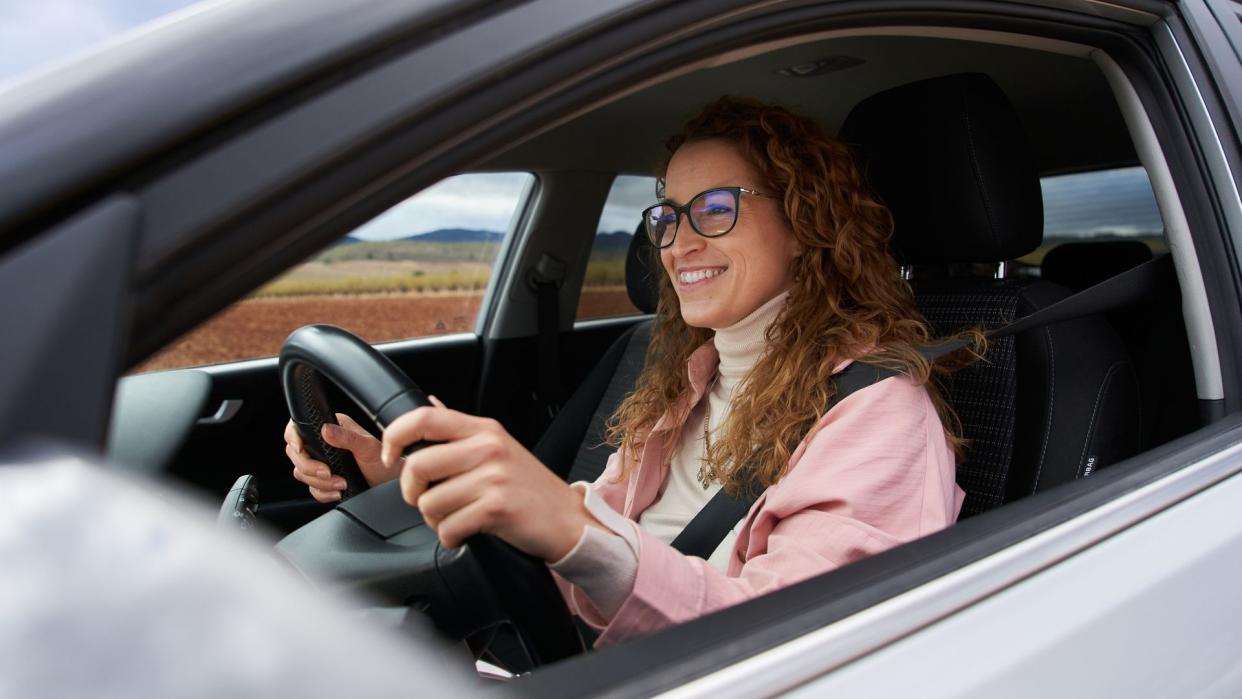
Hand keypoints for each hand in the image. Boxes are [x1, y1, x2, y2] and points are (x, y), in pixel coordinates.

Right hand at [285, 412, 403, 502]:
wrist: (389, 483)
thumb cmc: (384, 461)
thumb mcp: (368, 447)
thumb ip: (347, 439)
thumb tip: (325, 429)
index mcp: (332, 427)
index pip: (298, 427)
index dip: (293, 437)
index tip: (299, 449)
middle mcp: (323, 443)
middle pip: (295, 454)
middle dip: (310, 467)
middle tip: (329, 473)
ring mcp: (322, 462)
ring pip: (301, 473)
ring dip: (320, 482)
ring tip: (342, 483)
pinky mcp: (323, 480)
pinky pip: (311, 489)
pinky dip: (323, 493)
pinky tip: (338, 492)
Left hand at [381, 405, 601, 561]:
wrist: (569, 520)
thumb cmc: (531, 489)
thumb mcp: (500, 449)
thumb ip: (462, 435)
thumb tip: (429, 405)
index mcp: (485, 429)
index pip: (424, 418)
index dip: (395, 435)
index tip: (389, 455)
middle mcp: (488, 448)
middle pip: (417, 465)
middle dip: (412, 492)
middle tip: (428, 501)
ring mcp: (494, 477)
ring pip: (429, 503)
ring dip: (435, 521)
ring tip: (456, 519)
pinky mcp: (497, 508)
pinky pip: (448, 528)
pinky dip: (451, 538)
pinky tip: (467, 534)